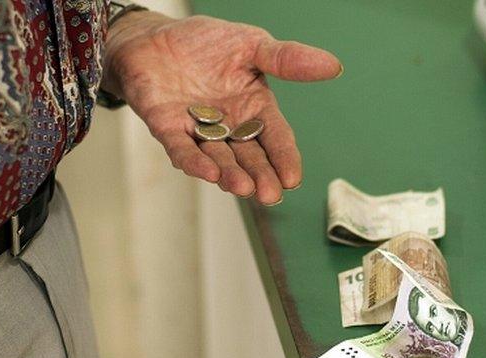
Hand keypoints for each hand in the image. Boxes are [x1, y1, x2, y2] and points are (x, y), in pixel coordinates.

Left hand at [102, 13, 341, 204]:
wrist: (152, 36)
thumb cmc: (203, 41)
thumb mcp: (251, 44)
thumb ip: (286, 59)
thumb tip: (333, 66)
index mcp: (253, 107)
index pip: (274, 137)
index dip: (283, 158)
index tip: (292, 179)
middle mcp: (227, 125)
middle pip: (248, 156)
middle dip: (260, 176)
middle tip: (269, 195)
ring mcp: (197, 130)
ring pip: (217, 158)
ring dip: (230, 174)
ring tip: (243, 188)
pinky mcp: (167, 129)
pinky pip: (182, 148)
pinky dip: (194, 161)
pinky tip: (209, 173)